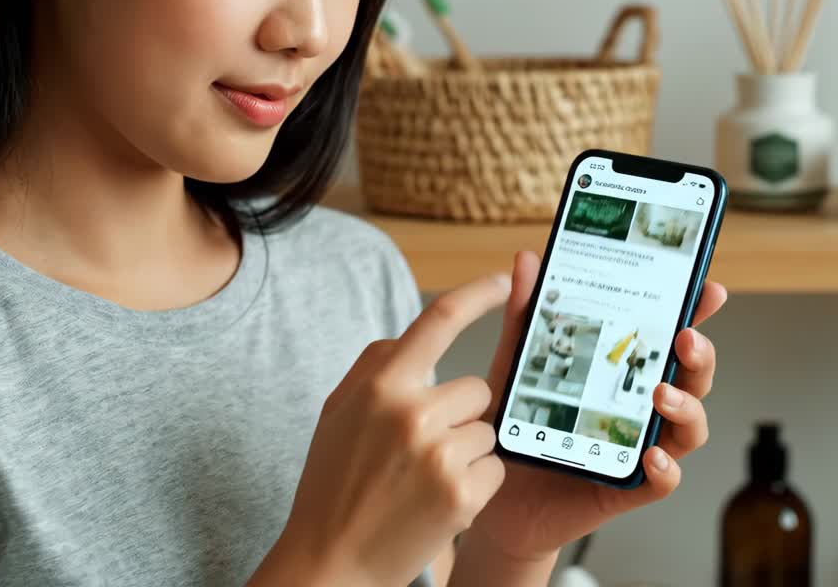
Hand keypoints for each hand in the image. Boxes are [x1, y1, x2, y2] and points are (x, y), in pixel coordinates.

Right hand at [255, 275, 510, 586]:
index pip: (438, 320)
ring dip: (467, 452)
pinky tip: (438, 501)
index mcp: (380, 385)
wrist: (331, 560)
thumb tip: (406, 338)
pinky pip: (494, 468)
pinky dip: (476, 484)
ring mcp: (440, 453)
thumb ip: (375, 369)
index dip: (477, 294)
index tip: (506, 280)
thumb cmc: (334, 484)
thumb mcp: (339, 412)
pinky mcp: (462, 492)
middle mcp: (411, 412)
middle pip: (475, 389)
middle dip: (460, 415)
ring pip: (487, 430)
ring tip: (424, 481)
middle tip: (420, 451)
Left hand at [467, 251, 725, 563]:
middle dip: (700, 356)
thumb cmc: (517, 427)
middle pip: (693, 378)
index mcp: (624, 372)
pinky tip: (652, 455)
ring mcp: (640, 446)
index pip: (668, 338)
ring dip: (687, 407)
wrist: (496, 494)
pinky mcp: (627, 487)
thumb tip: (527, 261)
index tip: (708, 290)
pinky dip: (665, 468)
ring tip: (662, 394)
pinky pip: (662, 480)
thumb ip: (526, 316)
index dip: (696, 313)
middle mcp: (641, 407)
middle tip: (685, 339)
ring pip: (690, 427)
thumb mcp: (516, 365)